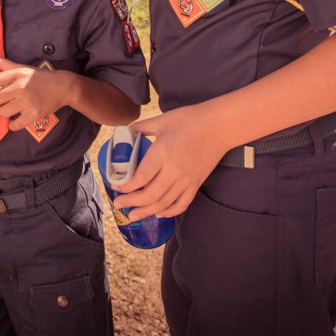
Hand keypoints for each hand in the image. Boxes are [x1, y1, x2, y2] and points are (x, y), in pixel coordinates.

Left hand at [0, 52, 68, 131]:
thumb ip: (6, 65)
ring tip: (11, 109)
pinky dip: (13, 125)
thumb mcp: (23, 68)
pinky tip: (16, 119)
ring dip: (5, 112)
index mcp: (17, 75)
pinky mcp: (34, 114)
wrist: (62, 87)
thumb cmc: (41, 78)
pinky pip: (15, 125)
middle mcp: (20, 88)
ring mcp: (27, 102)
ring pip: (3, 112)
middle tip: (0, 102)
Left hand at [111, 106, 227, 220]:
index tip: (115, 187)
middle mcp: (174, 170)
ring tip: (133, 215)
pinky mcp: (196, 184)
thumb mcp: (162, 120)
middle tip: (118, 204)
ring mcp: (186, 180)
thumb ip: (142, 127)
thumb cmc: (190, 120)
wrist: (220, 126)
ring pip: (163, 203)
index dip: (126, 186)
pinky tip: (158, 212)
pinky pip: (182, 204)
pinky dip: (168, 211)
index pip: (140, 178)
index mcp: (162, 153)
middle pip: (149, 195)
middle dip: (131, 203)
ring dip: (146, 212)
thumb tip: (126, 131)